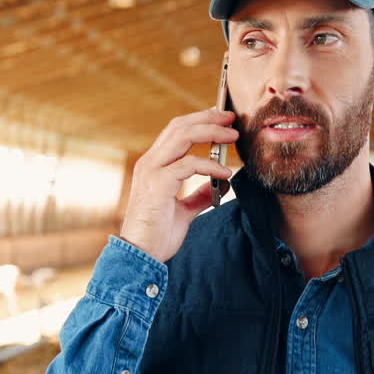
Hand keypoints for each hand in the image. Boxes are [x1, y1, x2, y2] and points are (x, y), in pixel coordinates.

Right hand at [118, 108, 237, 263]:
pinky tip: (225, 172)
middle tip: (231, 118)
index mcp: (153, 166)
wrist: (141, 255)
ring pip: (182, 136)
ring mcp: (151, 171)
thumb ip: (198, 196)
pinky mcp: (158, 184)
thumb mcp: (183, 211)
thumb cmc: (157, 235)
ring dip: (211, 132)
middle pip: (179, 126)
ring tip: (233, 136)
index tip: (222, 119)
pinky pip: (189, 164)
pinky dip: (210, 165)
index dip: (199, 121)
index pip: (176, 131)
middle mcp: (150, 162)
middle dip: (207, 118)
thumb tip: (220, 184)